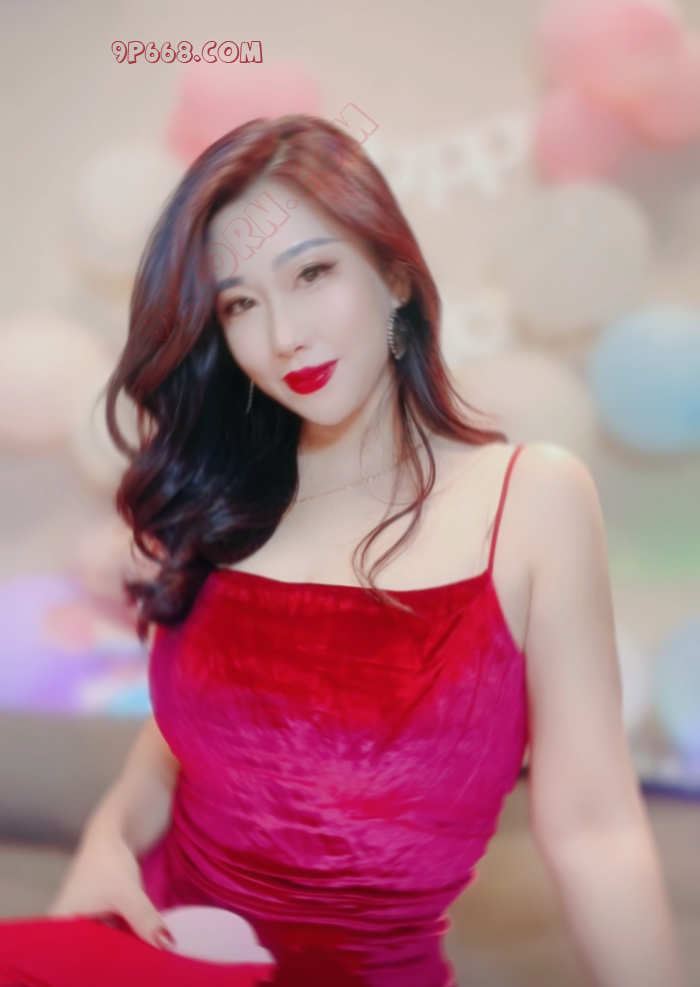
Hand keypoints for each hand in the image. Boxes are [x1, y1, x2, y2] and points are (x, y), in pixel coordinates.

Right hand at [48, 828, 175, 950]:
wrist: (112, 834)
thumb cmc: (109, 861)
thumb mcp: (128, 893)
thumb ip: (144, 920)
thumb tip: (165, 946)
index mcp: (60, 924)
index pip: (78, 956)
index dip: (102, 962)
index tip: (127, 961)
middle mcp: (64, 929)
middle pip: (91, 953)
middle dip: (115, 956)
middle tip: (140, 958)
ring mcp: (79, 924)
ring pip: (103, 945)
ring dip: (122, 947)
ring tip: (143, 950)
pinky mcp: (94, 920)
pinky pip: (110, 937)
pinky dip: (124, 938)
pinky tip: (141, 942)